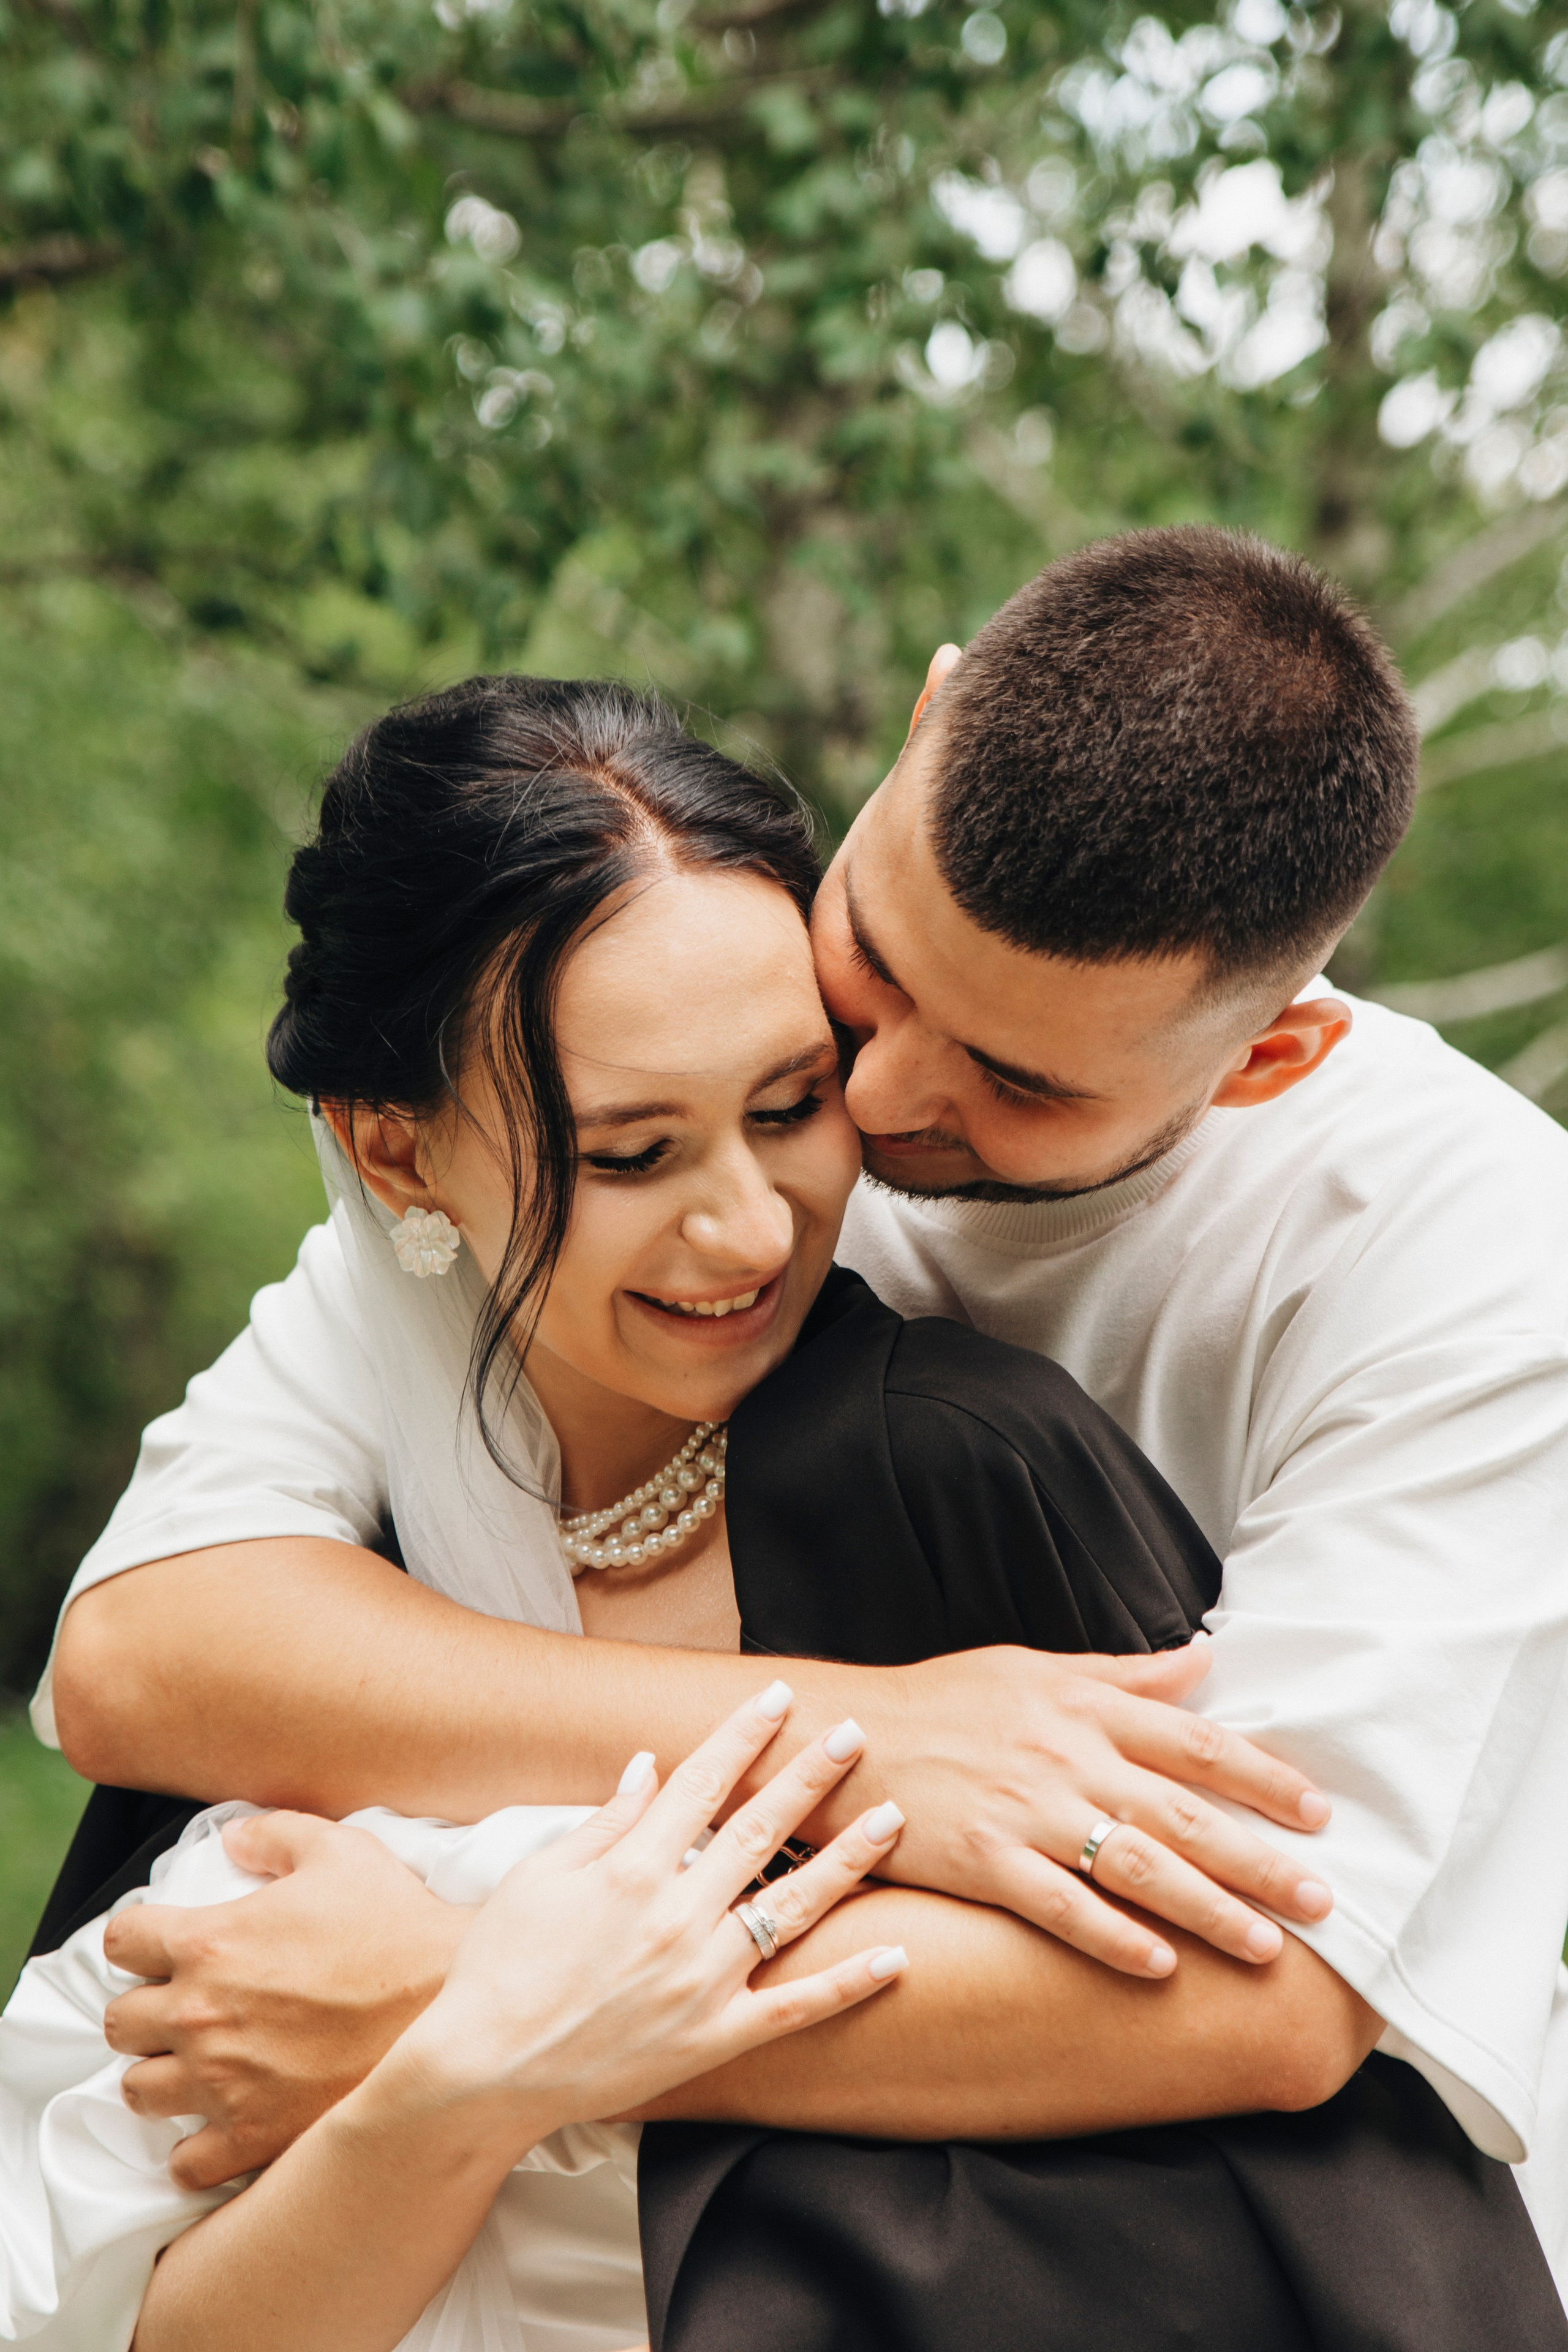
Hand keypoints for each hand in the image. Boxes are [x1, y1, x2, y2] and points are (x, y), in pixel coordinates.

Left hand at [103, 1813, 467, 2188]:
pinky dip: (196, 2146)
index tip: (160, 1944)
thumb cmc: (396, 1925)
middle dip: (145, 2008)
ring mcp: (222, 2083)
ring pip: (139, 2091)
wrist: (450, 2007)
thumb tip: (234, 1839)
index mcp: (210, 1943)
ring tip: (196, 2063)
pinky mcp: (253, 2137)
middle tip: (183, 2004)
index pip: (121, 1941)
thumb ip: (274, 1835)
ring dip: (161, 2075)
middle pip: (121, 2022)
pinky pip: (187, 2161)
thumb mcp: (339, 1851)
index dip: (139, 1937)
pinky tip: (223, 2121)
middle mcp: (200, 2016)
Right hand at [399, 1681, 907, 2133]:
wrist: (484, 2072)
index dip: (745, 1734)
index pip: (703, 1782)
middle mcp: (677, 1918)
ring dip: (846, 1859)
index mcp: (632, 1870)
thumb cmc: (502, 1966)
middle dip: (811, 1776)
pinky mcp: (714, 2038)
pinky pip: (796, 2009)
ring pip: (792, 1909)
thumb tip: (647, 1766)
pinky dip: (848, 1983)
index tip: (780, 1696)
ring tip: (891, 1819)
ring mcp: (702, 1981)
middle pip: (761, 1831)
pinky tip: (895, 1954)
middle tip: (855, 1734)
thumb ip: (603, 1822)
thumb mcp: (536, 1876)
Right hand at [854, 1637, 1333, 1980]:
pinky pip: (1060, 1906)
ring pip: (1136, 1865)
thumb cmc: (945, 1702)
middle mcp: (1064, 1756)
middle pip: (1181, 1813)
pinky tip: (1161, 1966)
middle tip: (1323, 1899)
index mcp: (1082, 1704)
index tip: (1318, 1812)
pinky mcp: (983, 1860)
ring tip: (1267, 1947)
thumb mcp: (1034, 1667)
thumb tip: (1205, 1660)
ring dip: (1209, 1910)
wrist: (847, 1735)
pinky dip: (1113, 1937)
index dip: (1263, 1777)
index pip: (1194, 1740)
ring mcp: (1025, 1811)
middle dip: (1260, 1859)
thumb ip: (1124, 1674)